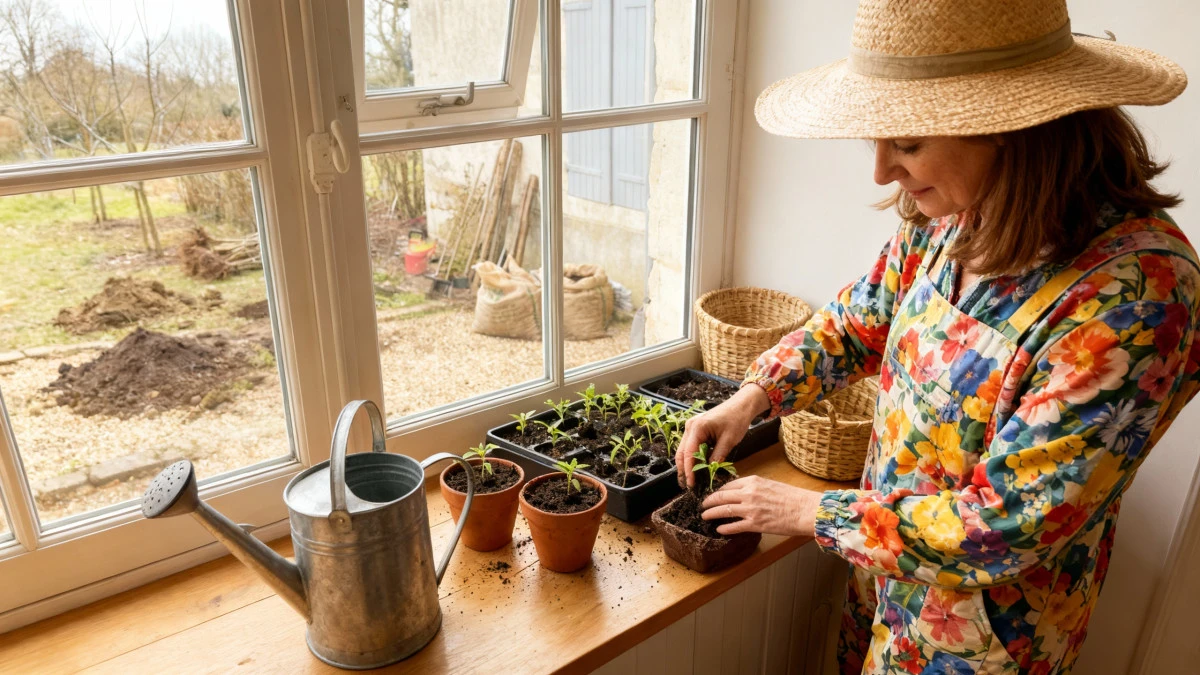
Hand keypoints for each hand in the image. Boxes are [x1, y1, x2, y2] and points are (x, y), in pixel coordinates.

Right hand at [675, 385, 768, 486]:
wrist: (741, 405)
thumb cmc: (736, 419)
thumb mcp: (729, 440)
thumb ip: (717, 456)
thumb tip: (709, 472)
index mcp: (697, 427)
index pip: (688, 453)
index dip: (689, 470)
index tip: (691, 484)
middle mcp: (690, 427)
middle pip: (682, 453)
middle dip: (683, 470)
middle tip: (688, 486)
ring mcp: (691, 428)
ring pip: (684, 450)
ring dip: (687, 465)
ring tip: (690, 480)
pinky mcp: (696, 430)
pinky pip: (691, 447)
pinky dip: (693, 458)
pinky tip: (697, 468)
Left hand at [700, 476, 821, 536]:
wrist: (805, 510)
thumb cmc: (792, 497)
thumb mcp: (770, 484)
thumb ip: (754, 487)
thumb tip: (741, 492)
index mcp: (752, 481)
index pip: (727, 485)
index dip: (717, 491)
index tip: (712, 494)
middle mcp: (748, 493)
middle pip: (721, 496)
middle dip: (708, 501)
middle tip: (702, 505)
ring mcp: (750, 509)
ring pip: (723, 510)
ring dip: (711, 514)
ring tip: (705, 516)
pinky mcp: (755, 524)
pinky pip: (733, 526)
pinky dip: (724, 528)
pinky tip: (719, 529)